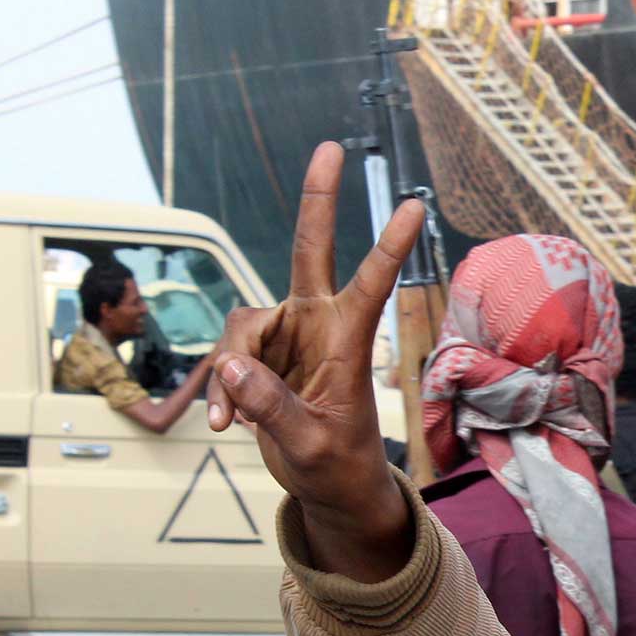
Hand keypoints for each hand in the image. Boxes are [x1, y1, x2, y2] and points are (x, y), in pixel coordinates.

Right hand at [206, 142, 423, 581]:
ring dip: (229, 370)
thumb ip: (271, 407)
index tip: (415, 205)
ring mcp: (287, 336)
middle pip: (312, 250)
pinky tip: (224, 423)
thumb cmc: (336, 467)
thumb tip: (234, 367)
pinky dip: (219, 388)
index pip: (373, 286)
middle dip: (319, 200)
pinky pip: (225, 356)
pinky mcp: (258, 354)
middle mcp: (318, 326)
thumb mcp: (309, 446)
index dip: (389, 247)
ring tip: (231, 421)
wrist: (327, 488)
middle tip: (330, 147)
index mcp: (349, 344)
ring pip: (241, 324)